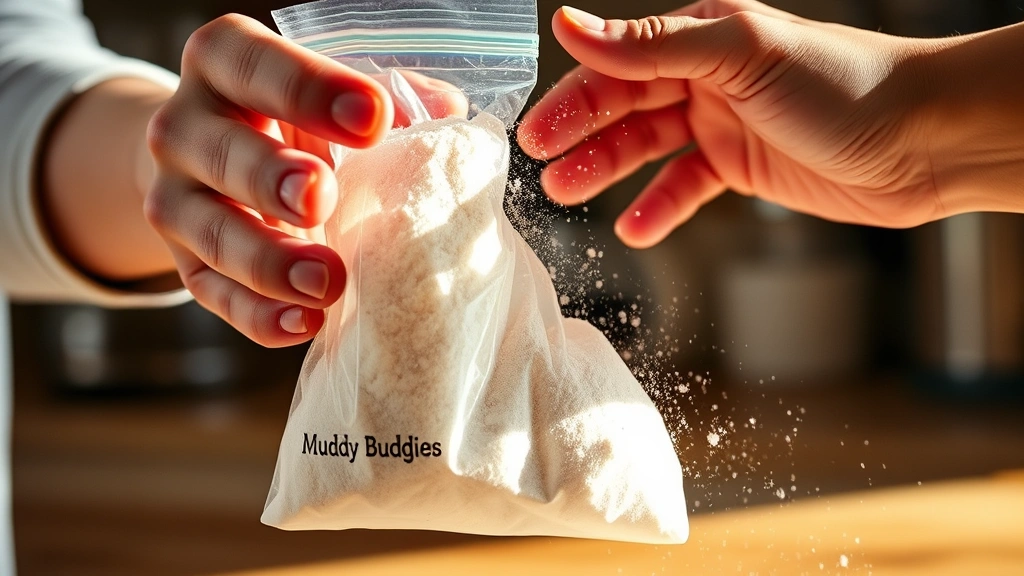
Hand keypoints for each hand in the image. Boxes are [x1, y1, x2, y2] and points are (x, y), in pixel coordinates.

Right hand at [144, 15, 463, 346]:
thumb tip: (446, 115)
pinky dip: (258, 313)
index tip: (372, 119)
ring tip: (327, 281)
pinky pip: (213, 293)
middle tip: (322, 197)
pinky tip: (304, 323)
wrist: (231, 168)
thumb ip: (394, 96)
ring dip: (269, 260)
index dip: (308, 87)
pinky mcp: (186, 262)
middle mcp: (184, 126)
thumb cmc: (305, 123)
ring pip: (210, 231)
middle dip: (272, 177)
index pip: (250, 62)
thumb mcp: (340, 95)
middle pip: (219, 151)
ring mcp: (174, 198)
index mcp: (223, 62)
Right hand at [518, 0, 942, 247]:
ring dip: (606, 173)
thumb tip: (570, 22)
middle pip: (625, 108)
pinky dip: (659, 207)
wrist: (924, 141)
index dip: (573, 97)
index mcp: (704, 38)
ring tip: (568, 195)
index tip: (534, 130)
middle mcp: (708, 78)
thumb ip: (651, 44)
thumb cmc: (845, 84)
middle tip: (541, 170)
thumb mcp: (740, 53)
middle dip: (581, 137)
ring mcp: (724, 124)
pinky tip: (635, 230)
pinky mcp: (743, 169)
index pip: (619, 65)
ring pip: (647, 149)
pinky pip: (686, 188)